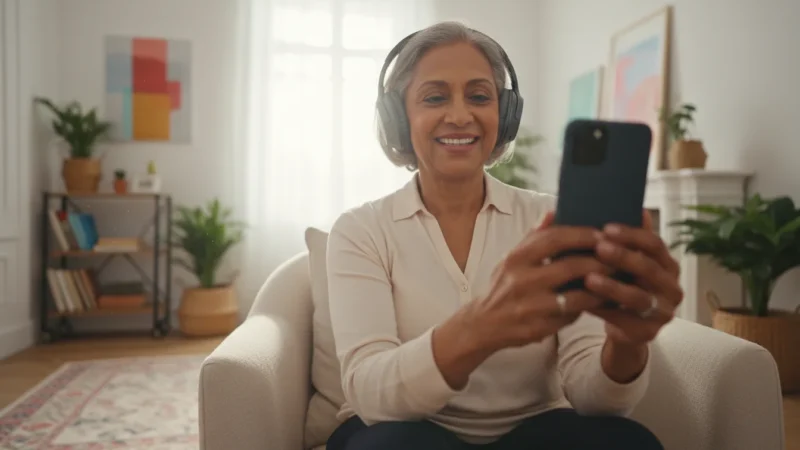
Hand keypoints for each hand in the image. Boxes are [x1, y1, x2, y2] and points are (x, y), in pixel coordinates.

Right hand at [467, 212, 608, 350]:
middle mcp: (521, 281)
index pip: (554, 239)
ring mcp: (530, 307)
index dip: (582, 235)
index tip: (603, 234)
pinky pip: (571, 317)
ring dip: (599, 289)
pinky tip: (599, 302)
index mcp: (516, 259)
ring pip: (576, 297)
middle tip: (618, 258)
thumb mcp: (511, 259)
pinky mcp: (538, 328)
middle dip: (599, 262)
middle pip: (571, 267)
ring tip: (615, 281)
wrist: (482, 324)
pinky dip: (587, 309)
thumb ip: (534, 237)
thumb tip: (553, 211)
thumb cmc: (503, 286)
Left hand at [585, 210, 682, 346]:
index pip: (654, 244)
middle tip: (598, 248)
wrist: (625, 329)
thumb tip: (632, 208)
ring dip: (612, 287)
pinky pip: (625, 321)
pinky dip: (604, 311)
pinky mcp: (649, 332)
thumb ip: (625, 240)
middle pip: (649, 268)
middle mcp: (671, 286)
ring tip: (589, 278)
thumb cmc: (623, 286)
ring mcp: (663, 311)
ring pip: (638, 297)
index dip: (632, 235)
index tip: (606, 228)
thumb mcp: (625, 264)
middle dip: (623, 257)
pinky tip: (585, 303)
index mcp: (667, 264)